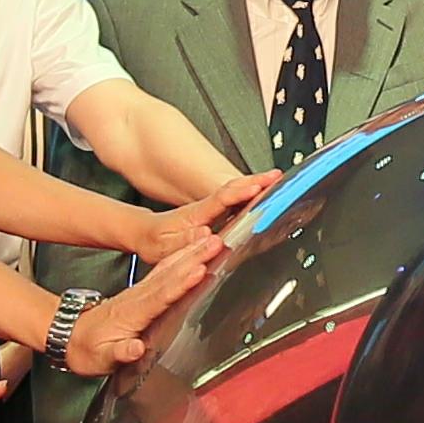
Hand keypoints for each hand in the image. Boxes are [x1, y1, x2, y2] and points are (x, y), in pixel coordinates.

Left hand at [68, 231, 235, 378]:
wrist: (70, 337)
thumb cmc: (89, 350)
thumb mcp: (101, 358)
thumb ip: (119, 353)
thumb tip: (135, 349)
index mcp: (132, 314)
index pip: (161, 295)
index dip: (181, 283)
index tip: (199, 269)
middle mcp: (138, 298)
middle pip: (170, 275)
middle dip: (193, 258)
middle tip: (216, 242)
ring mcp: (140, 292)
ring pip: (169, 268)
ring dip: (190, 253)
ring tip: (211, 239)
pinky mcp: (143, 292)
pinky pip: (165, 271)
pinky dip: (180, 258)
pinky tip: (192, 250)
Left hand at [131, 175, 279, 263]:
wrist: (146, 235)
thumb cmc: (154, 241)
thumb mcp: (162, 246)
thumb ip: (182, 241)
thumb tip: (206, 235)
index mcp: (195, 214)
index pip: (221, 199)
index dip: (240, 192)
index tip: (257, 187)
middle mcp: (205, 209)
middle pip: (234, 190)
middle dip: (256, 182)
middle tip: (278, 176)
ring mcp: (211, 211)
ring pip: (236, 195)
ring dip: (257, 187)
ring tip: (277, 183)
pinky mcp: (214, 216)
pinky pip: (235, 203)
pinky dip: (250, 198)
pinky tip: (263, 199)